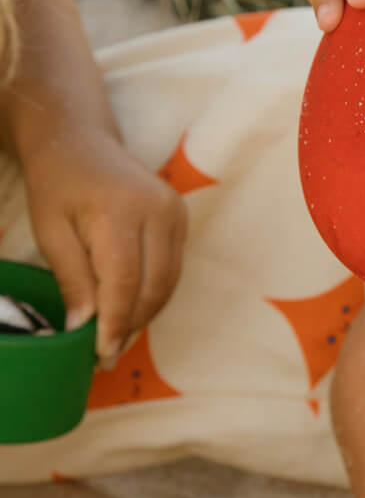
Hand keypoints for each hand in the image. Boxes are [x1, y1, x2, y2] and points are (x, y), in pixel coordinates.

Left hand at [22, 123, 185, 363]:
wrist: (81, 142)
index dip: (115, 321)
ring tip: (116, 338)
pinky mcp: (180, 216)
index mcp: (120, 211)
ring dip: (145, 313)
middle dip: (132, 324)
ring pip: (169, 280)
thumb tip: (83, 328)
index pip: (125, 280)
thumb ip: (71, 279)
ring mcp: (175, 212)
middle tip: (106, 355)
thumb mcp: (50, 232)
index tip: (99, 353)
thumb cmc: (58, 186)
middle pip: (155, 284)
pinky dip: (153, 293)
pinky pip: (172, 267)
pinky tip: (129, 308)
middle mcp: (159, 210)